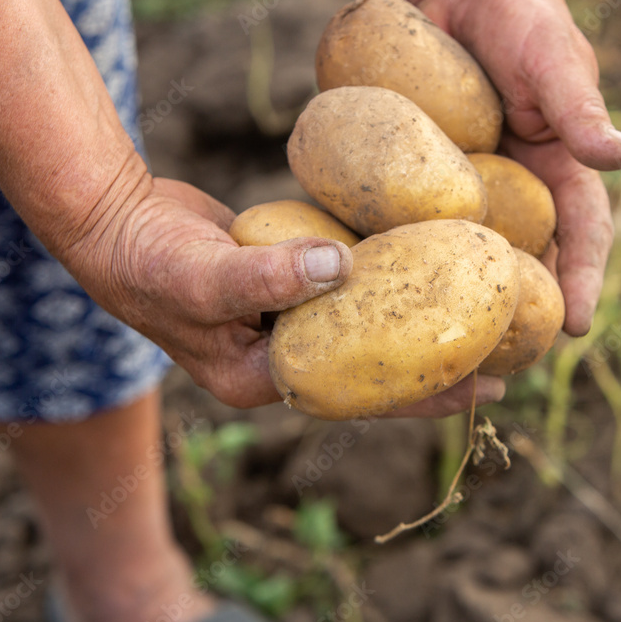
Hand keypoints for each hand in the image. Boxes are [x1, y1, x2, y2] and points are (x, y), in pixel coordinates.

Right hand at [66, 177, 504, 414]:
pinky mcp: (289, 283)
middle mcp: (282, 358)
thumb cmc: (147, 261)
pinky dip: (385, 280)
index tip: (489, 384)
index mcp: (266, 379)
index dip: (425, 393)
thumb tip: (345, 266)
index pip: (360, 397)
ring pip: (365, 329)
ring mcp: (284, 322)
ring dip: (414, 322)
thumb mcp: (202, 276)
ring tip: (479, 312)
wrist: (114, 225)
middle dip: (435, 366)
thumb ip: (269, 276)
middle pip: (373, 372)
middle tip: (507, 356)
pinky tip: (424, 264)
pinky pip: (347, 289)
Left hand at [398, 0, 620, 334]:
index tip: (578, 329)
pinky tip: (381, 281)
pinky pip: (410, 215)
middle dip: (521, 310)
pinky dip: (401, 249)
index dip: (584, 280)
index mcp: (560, 165)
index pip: (582, 233)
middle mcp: (515, 184)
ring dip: (457, 297)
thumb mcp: (551, 58)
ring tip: (445, 345)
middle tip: (510, 361)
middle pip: (523, 259)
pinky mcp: (419, 170)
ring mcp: (465, 182)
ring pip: (464, 251)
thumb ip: (579, 107)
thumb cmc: (516, 10)